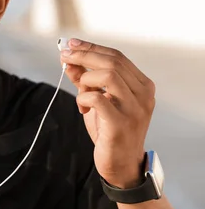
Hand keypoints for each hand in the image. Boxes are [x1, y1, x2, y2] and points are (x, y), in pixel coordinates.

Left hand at [60, 38, 156, 188]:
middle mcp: (143, 94)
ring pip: (107, 75)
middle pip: (112, 61)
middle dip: (83, 55)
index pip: (117, 56)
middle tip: (64, 56)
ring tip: (81, 93)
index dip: (91, 47)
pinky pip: (97, 98)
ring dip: (85, 79)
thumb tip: (67, 59)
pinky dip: (83, 98)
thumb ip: (85, 80)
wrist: (121, 164)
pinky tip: (82, 108)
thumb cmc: (109, 130)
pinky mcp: (121, 123)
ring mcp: (134, 109)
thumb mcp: (97, 100)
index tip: (71, 44)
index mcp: (142, 85)